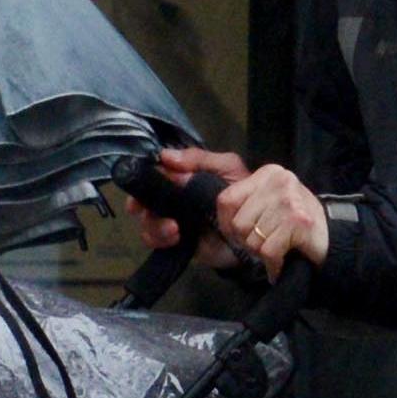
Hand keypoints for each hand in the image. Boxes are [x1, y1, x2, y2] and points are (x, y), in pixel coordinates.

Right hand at [131, 144, 249, 252]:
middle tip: (143, 208)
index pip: (153, 173)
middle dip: (140, 203)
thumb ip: (200, 159)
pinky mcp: (175, 242)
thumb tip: (165, 155)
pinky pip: (154, 241)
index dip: (144, 177)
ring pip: (146, 221)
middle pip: (141, 199)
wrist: (256, 230)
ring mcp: (172, 220)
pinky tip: (176, 237)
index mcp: (181, 178)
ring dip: (154, 224)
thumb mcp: (226, 167)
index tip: (145, 180)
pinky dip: (159, 239)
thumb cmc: (242, 193)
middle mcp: (171, 198)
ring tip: (174, 228)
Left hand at [214, 164, 329, 271]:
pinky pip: (268, 251)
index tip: (239, 235)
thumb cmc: (296, 222)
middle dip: (247, 241)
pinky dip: (272, 264)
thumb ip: (244, 201)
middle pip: (239, 223)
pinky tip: (279, 263)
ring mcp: (289, 201)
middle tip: (265, 243)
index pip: (226, 199)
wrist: (333, 237)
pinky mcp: (298, 222)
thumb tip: (213, 211)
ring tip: (277, 248)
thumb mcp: (269, 201)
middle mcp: (279, 182)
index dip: (226, 224)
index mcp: (268, 174)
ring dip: (262, 253)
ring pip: (253, 240)